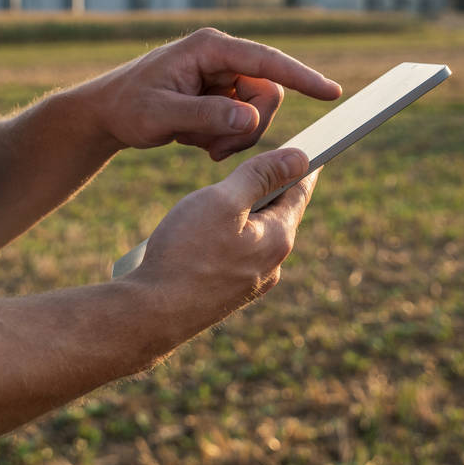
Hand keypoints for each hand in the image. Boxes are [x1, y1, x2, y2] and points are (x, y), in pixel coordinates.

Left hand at [86, 28, 340, 160]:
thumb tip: (251, 117)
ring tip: (199, 146)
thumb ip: (206, 116)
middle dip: (249, 127)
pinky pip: (244, 120)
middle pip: (267, 93)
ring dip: (236, 137)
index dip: (301, 77)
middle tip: (214, 152)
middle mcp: (221, 57)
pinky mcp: (220, 95)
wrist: (106, 114)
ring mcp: (222, 76)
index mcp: (209, 48)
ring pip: (258, 111)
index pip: (266, 60)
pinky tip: (196, 141)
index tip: (331, 93)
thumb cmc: (127, 107)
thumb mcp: (160, 115)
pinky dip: (226, 139)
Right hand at [128, 148, 318, 326]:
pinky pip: (238, 255)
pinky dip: (230, 236)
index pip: (300, 192)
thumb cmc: (185, 253)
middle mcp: (272, 265)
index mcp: (278, 239)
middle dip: (270, 190)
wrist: (151, 315)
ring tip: (228, 198)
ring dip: (246, 215)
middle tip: (265, 165)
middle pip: (278, 214)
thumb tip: (300, 158)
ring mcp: (250, 283)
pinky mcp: (228, 294)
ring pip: (256, 236)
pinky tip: (206, 234)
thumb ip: (261, 175)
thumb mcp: (224, 200)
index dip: (302, 167)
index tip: (312, 149)